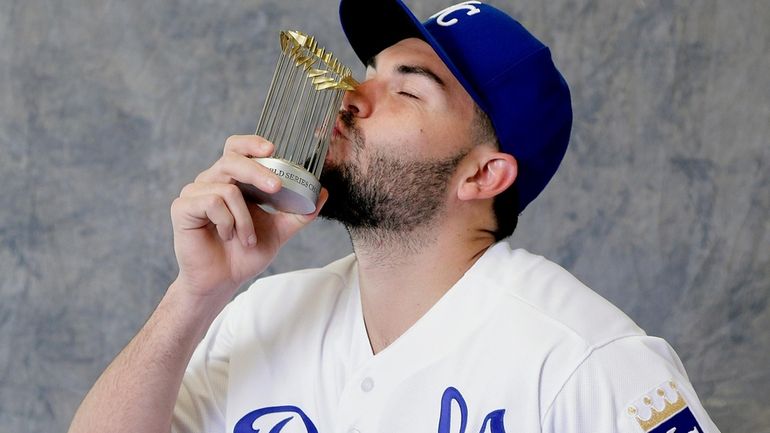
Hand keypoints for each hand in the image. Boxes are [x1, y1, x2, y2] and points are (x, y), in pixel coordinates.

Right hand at [169, 135, 327, 300]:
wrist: (222, 281)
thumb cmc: (245, 254)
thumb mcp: (279, 231)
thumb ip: (299, 213)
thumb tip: (322, 193)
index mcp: (233, 181)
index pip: (237, 149)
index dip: (252, 143)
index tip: (273, 149)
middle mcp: (212, 181)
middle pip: (232, 159)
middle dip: (257, 172)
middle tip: (276, 187)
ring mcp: (195, 192)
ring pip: (228, 188)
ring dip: (244, 218)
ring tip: (246, 238)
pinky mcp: (183, 207)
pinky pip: (212, 203)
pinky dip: (227, 222)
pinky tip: (226, 236)